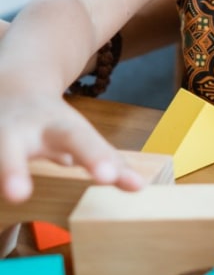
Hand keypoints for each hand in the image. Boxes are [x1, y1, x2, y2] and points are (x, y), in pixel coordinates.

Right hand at [0, 93, 143, 201]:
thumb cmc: (49, 120)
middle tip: (19, 194)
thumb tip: (140, 188)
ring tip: (6, 194)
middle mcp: (16, 127)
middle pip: (12, 146)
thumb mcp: (77, 134)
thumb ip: (105, 161)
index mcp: (54, 124)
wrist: (12, 80)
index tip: (108, 178)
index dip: (94, 157)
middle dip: (13, 169)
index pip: (80, 140)